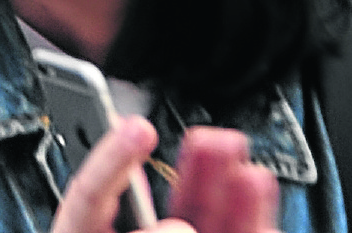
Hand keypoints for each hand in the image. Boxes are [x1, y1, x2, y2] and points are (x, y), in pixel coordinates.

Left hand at [49, 118, 274, 232]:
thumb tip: (180, 226)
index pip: (91, 199)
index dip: (111, 161)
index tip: (138, 129)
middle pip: (166, 209)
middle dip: (193, 170)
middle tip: (212, 136)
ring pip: (206, 223)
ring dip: (231, 192)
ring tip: (246, 162)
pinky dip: (252, 223)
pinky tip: (260, 201)